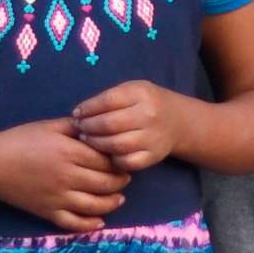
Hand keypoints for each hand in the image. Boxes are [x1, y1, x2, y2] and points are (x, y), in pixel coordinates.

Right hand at [0, 117, 129, 230]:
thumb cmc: (20, 141)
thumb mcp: (49, 126)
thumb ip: (75, 126)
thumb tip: (98, 126)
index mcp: (69, 152)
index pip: (105, 160)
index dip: (118, 161)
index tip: (123, 159)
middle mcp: (67, 176)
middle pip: (105, 183)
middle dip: (120, 182)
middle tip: (124, 178)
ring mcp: (58, 197)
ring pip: (95, 205)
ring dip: (112, 203)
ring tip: (118, 198)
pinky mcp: (48, 212)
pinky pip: (74, 223)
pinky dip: (90, 224)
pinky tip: (100, 220)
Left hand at [72, 81, 192, 169]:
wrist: (176, 121)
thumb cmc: (146, 103)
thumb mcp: (131, 90)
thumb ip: (108, 98)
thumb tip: (79, 113)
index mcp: (141, 94)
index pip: (107, 101)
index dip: (87, 109)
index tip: (77, 114)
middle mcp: (149, 115)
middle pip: (109, 124)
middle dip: (88, 127)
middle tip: (80, 128)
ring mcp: (152, 137)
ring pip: (115, 145)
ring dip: (95, 143)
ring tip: (88, 139)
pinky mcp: (153, 156)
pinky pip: (126, 162)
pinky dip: (112, 159)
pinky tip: (106, 152)